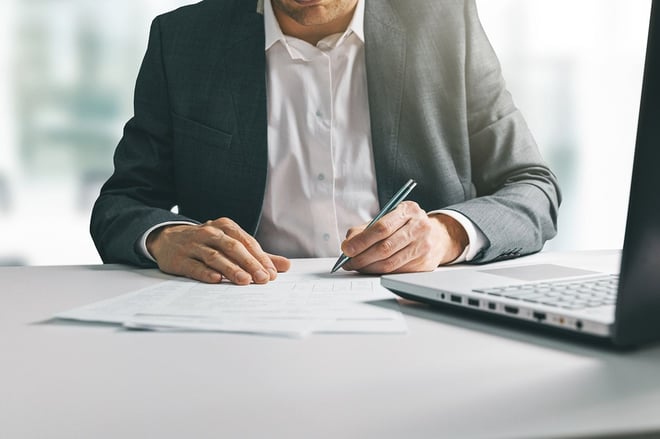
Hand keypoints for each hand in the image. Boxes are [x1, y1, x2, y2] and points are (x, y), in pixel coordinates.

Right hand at [146, 218, 290, 284]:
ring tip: (245, 280)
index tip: (272, 273)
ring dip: (231, 269)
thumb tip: (285, 266)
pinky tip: (217, 280)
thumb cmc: (207, 243)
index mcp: (225, 227)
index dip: (260, 258)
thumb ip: (258, 255)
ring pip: (215, 256)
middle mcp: (210, 233)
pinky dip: (206, 273)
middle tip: (263, 279)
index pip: (247, 242)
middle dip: (249, 263)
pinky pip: (195, 266)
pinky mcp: (180, 259)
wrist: (168, 239)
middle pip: (233, 248)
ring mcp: (194, 245)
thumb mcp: (232, 244)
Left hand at [340, 201, 468, 273]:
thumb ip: (366, 229)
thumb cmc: (406, 225)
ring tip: (356, 266)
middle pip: (385, 247)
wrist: (437, 235)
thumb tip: (348, 245)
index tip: (346, 249)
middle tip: (348, 262)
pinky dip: (379, 272)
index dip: (361, 241)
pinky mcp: (425, 264)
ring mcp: (424, 246)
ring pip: (390, 263)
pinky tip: (371, 269)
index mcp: (408, 210)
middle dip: (362, 257)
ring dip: (368, 267)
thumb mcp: (389, 218)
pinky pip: (396, 272)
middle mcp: (419, 227)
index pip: (381, 228)